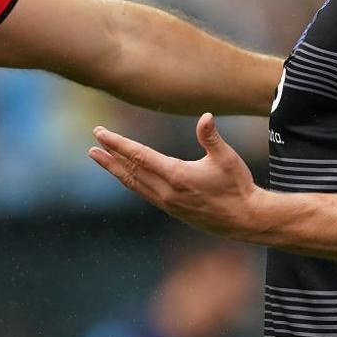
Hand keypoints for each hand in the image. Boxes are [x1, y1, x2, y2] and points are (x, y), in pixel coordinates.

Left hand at [90, 113, 263, 239]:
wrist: (244, 220)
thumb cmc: (237, 186)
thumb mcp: (226, 158)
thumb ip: (211, 137)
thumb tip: (205, 116)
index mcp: (176, 176)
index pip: (139, 156)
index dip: (118, 144)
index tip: (101, 134)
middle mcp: (166, 191)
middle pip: (130, 170)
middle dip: (110, 156)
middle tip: (93, 144)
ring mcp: (167, 203)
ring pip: (134, 183)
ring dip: (115, 170)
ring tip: (99, 158)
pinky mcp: (171, 210)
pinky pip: (143, 192)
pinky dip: (129, 181)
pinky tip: (125, 175)